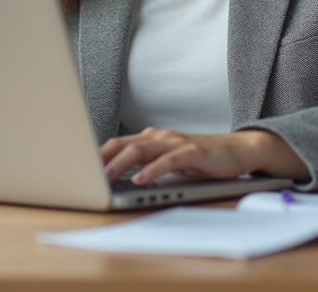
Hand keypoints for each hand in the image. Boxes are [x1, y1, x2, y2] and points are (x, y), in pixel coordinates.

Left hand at [99, 127, 309, 185]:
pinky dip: (152, 170)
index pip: (117, 143)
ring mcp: (176, 143)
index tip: (78, 169)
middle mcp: (160, 137)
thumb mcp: (169, 161)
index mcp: (152, 138)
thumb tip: (118, 179)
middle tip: (84, 175)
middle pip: (123, 144)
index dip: (96, 155)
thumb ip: (147, 165)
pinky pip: (168, 160)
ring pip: (141, 150)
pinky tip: (140, 180)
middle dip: (101, 159)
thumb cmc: (202, 158)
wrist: (239, 150)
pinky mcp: (193, 152)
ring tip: (105, 177)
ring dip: (120, 164)